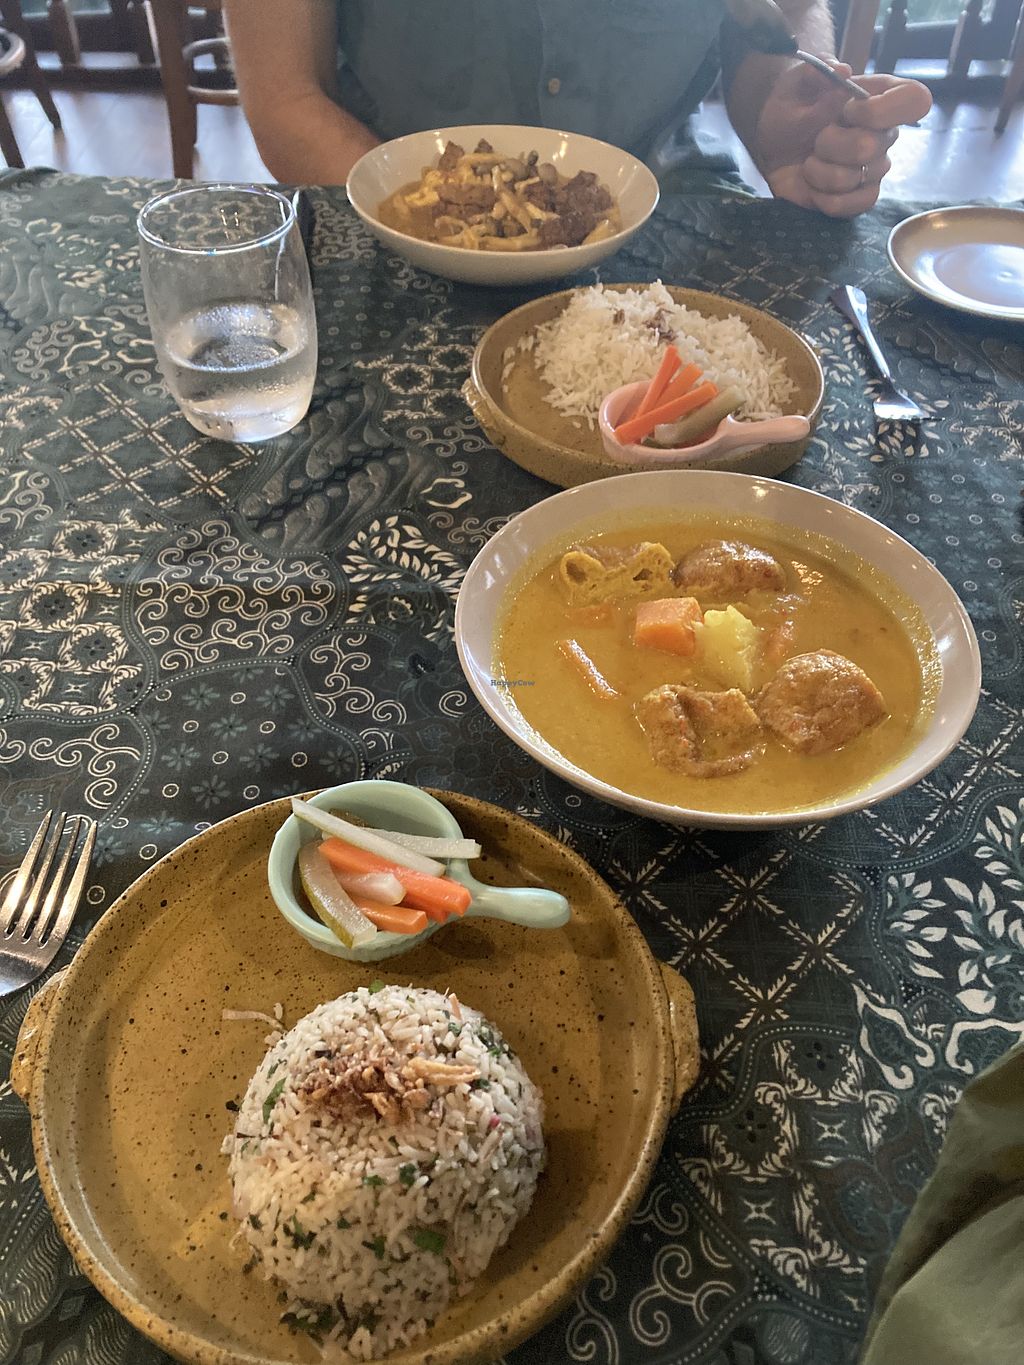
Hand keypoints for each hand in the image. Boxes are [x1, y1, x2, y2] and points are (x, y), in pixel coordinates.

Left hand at [754, 64, 931, 216]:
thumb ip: (816, 72)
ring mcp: (875, 167)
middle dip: (829, 144)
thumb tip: (842, 71)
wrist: (773, 146)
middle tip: (815, 139)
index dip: (879, 111)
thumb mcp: (796, 83)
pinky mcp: (860, 196)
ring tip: (809, 160)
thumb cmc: (792, 108)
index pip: (916, 100)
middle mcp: (885, 133)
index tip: (847, 111)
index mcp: (880, 96)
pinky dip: (824, 198)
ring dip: (818, 171)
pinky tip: (814, 186)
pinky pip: (854, 205)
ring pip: (854, 178)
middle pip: (872, 146)